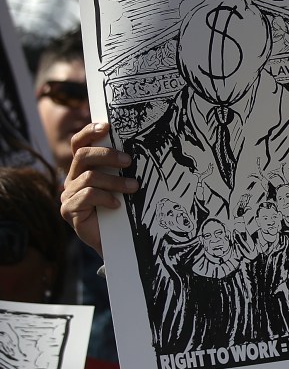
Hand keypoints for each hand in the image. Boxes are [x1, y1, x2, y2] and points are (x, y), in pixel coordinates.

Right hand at [61, 123, 138, 257]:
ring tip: (133, 188)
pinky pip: (87, 195)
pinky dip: (105, 197)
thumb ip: (122, 168)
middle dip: (107, 155)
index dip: (89, 132)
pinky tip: (117, 205)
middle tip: (129, 161)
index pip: (80, 144)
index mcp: (83, 168)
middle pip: (83, 156)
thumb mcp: (123, 184)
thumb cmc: (123, 210)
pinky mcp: (68, 210)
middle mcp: (72, 179)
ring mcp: (68, 195)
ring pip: (89, 177)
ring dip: (115, 181)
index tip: (107, 126)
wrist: (117, 241)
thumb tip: (139, 148)